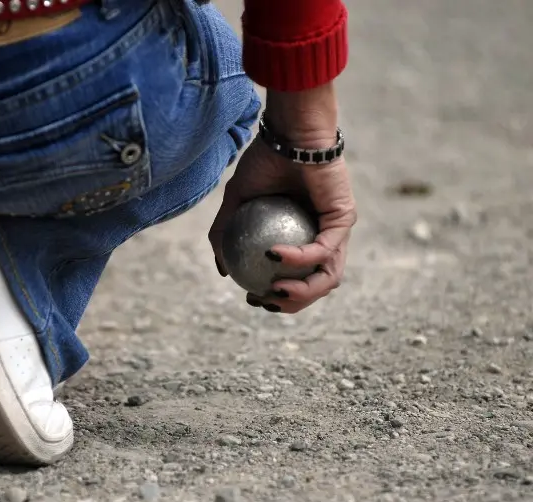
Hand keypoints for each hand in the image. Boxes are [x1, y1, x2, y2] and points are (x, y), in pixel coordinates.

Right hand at [208, 86, 355, 313]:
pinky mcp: (344, 219)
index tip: (250, 298)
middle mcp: (325, 238)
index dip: (276, 299)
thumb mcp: (236, 200)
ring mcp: (338, 231)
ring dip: (301, 293)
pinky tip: (274, 255)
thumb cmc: (266, 159)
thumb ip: (226, 233)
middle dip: (291, 305)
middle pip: (315, 287)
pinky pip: (322, 249)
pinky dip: (298, 258)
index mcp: (303, 237)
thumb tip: (222, 269)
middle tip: (262, 301)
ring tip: (273, 292)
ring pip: (328, 278)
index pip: (296, 279)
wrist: (289, 132)